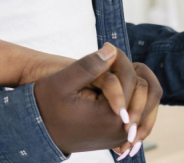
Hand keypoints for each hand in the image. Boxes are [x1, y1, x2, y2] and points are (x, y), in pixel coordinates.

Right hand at [33, 44, 160, 156]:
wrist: (38, 130)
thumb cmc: (46, 104)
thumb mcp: (62, 81)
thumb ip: (88, 65)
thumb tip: (112, 49)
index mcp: (112, 117)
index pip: (134, 81)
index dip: (122, 60)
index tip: (107, 47)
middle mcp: (123, 130)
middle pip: (145, 93)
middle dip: (131, 71)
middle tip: (112, 56)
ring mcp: (121, 136)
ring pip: (145, 104)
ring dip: (134, 84)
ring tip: (116, 68)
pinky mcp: (117, 137)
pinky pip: (137, 115)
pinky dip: (132, 98)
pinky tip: (118, 85)